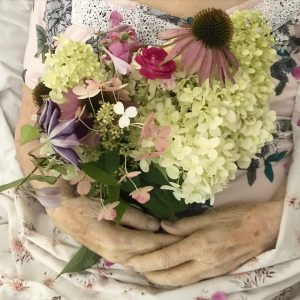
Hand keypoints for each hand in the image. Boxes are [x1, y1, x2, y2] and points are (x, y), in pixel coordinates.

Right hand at [47, 196, 180, 263]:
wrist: (63, 209)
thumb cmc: (86, 203)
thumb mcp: (111, 206)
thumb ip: (134, 217)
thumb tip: (156, 225)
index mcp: (116, 240)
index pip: (149, 243)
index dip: (167, 240)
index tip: (183, 236)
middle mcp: (115, 253)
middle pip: (147, 254)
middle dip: (166, 250)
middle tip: (184, 243)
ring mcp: (110, 256)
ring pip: (140, 260)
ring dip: (156, 255)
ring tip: (173, 248)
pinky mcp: (108, 254)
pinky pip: (131, 259)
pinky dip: (145, 257)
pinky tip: (154, 255)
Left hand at [127, 200, 282, 285]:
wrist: (265, 228)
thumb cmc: (237, 216)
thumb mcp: (210, 215)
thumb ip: (184, 224)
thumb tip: (163, 227)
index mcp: (201, 245)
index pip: (167, 258)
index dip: (147, 261)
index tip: (131, 261)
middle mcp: (205, 263)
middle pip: (171, 276)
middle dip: (150, 274)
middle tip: (134, 267)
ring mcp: (213, 271)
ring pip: (181, 281)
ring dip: (162, 278)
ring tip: (147, 271)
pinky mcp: (218, 273)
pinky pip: (192, 279)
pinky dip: (176, 278)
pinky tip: (169, 271)